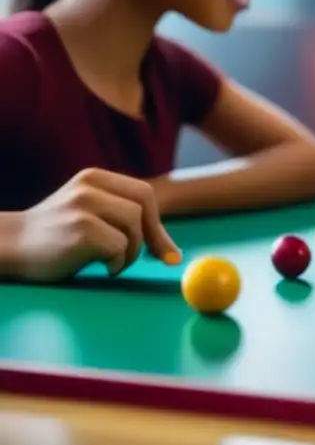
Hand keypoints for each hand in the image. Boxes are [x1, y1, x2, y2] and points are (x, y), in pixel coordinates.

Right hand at [12, 168, 180, 281]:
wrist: (8, 248)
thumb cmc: (55, 237)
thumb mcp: (88, 212)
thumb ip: (121, 215)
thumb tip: (169, 248)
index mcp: (95, 178)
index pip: (143, 193)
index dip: (158, 222)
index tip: (166, 249)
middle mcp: (90, 187)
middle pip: (144, 207)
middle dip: (154, 236)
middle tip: (156, 259)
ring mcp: (85, 207)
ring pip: (134, 228)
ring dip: (131, 253)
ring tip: (111, 262)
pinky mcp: (82, 229)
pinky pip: (120, 247)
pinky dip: (117, 263)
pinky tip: (99, 267)